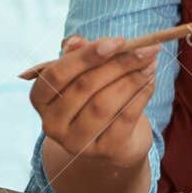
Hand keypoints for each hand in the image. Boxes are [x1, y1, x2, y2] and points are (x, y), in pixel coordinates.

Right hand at [28, 36, 159, 169]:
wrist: (112, 138)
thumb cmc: (93, 96)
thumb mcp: (81, 73)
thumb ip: (79, 54)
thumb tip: (76, 41)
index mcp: (40, 98)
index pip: (56, 74)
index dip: (86, 55)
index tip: (118, 41)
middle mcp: (52, 124)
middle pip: (84, 87)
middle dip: (118, 64)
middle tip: (144, 48)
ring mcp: (76, 142)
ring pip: (104, 103)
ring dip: (132, 79)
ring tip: (151, 62)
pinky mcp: (104, 151)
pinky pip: (125, 118)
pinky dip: (141, 95)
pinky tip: (150, 79)